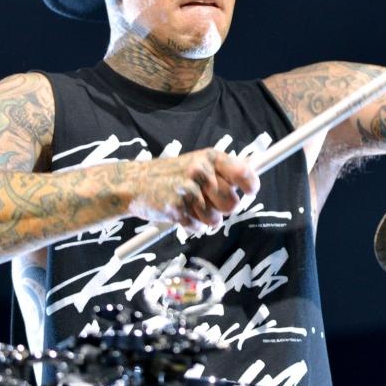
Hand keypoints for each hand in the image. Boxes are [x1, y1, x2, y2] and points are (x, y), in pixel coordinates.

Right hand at [125, 149, 259, 233]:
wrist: (135, 183)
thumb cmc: (172, 175)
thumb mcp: (198, 163)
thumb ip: (223, 173)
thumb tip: (251, 183)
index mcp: (210, 158)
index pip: (243, 173)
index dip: (250, 186)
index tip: (249, 192)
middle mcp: (200, 171)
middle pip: (232, 203)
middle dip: (222, 208)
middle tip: (208, 201)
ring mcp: (187, 189)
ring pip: (216, 220)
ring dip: (205, 219)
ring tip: (190, 206)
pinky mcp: (176, 208)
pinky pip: (198, 228)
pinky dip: (191, 225)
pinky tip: (180, 213)